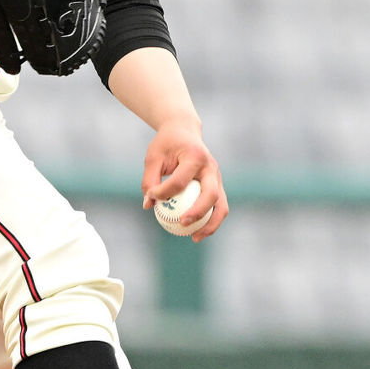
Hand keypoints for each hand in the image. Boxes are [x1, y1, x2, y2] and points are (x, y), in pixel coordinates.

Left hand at [141, 121, 228, 241]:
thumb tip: (148, 205)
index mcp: (195, 157)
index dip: (164, 193)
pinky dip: (210, 221)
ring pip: (221, 205)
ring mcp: (217, 177)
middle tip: (181, 223)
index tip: (151, 197)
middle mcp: (211, 167)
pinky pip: (218, 207)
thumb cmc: (166, 144)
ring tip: (194, 238)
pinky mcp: (218, 185)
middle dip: (198, 212)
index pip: (180, 181)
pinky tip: (196, 232)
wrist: (184, 130)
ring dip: (211, 224)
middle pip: (211, 194)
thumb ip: (149, 180)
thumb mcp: (153, 157)